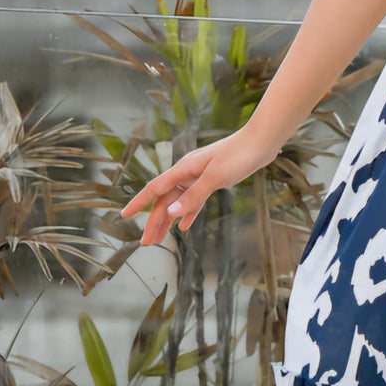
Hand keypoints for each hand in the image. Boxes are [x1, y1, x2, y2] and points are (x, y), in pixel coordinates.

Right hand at [119, 127, 279, 246]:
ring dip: (168, 220)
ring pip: (178, 202)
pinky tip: (183, 226)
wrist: (260, 142)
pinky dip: (187, 213)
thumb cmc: (238, 155)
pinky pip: (193, 200)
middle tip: (146, 242)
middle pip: (165, 200)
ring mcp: (198, 177)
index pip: (155, 189)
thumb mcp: (215, 178)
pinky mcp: (211, 180)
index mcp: (183, 169)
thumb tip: (171, 213)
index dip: (139, 203)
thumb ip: (193, 196)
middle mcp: (187, 173)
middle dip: (154, 221)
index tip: (124, 215)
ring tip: (159, 238)